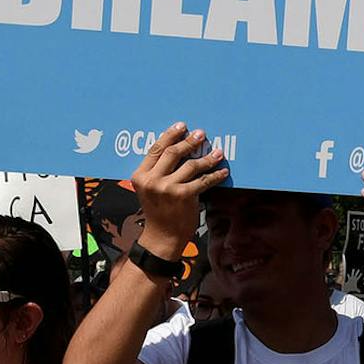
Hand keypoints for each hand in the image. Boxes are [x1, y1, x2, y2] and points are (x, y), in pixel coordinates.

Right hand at [130, 123, 227, 250]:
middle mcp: (152, 181)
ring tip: (217, 152)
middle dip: (189, 141)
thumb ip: (157, 171)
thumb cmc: (158, 211)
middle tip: (201, 134)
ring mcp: (167, 188)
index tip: (182, 126)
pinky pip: (203, 181)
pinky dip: (215, 175)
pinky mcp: (183, 196)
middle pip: (172, 153)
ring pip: (190, 165)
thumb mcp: (149, 189)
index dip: (169, 135)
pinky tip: (223, 171)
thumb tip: (178, 147)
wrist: (162, 237)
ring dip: (207, 158)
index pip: (155, 149)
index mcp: (140, 176)